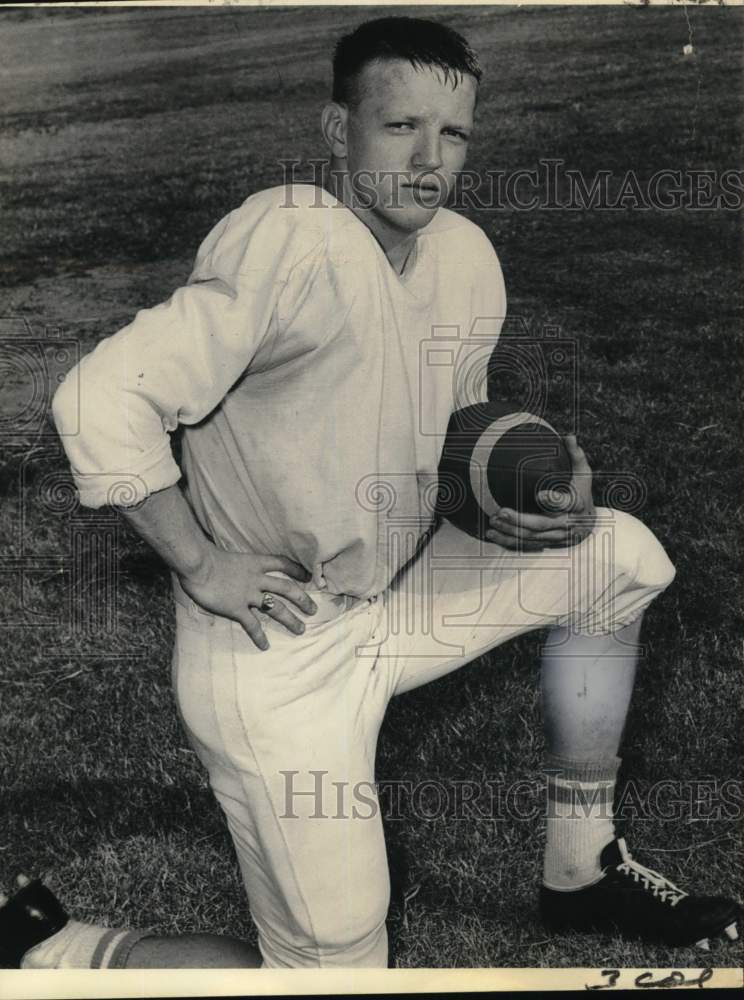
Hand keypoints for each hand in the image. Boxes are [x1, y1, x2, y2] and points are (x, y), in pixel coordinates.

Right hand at [178, 546, 316, 650]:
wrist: (197, 564)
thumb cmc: (206, 557)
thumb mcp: (228, 557)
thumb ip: (236, 566)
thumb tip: (232, 571)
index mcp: (255, 563)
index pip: (282, 564)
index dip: (296, 569)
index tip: (308, 576)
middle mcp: (256, 579)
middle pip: (287, 588)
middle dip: (302, 599)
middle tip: (313, 610)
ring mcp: (248, 594)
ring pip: (276, 608)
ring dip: (290, 619)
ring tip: (301, 629)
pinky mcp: (236, 608)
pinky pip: (252, 625)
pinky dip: (259, 636)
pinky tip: (265, 646)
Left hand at [486, 435, 595, 551]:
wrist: (589, 524)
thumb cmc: (582, 493)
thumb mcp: (583, 474)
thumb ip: (575, 455)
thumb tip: (568, 436)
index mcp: (576, 505)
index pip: (565, 503)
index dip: (553, 500)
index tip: (540, 494)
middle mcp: (565, 524)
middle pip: (541, 525)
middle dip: (520, 520)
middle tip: (502, 511)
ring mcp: (554, 537)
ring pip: (531, 538)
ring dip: (510, 531)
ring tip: (494, 521)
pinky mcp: (545, 544)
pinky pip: (525, 546)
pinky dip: (508, 542)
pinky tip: (493, 535)